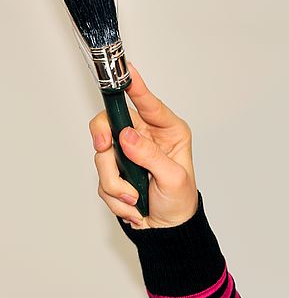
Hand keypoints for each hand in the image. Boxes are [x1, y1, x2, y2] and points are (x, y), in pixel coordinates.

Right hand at [89, 62, 197, 228]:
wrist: (168, 226)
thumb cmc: (179, 198)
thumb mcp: (172, 178)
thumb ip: (150, 156)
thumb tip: (126, 136)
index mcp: (168, 131)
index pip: (149, 104)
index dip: (136, 86)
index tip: (127, 71)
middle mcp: (145, 137)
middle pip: (111, 122)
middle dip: (105, 139)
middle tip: (104, 147)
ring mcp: (127, 153)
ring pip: (102, 155)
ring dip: (115, 183)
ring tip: (136, 199)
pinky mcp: (114, 170)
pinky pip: (100, 179)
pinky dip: (115, 196)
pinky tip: (134, 205)